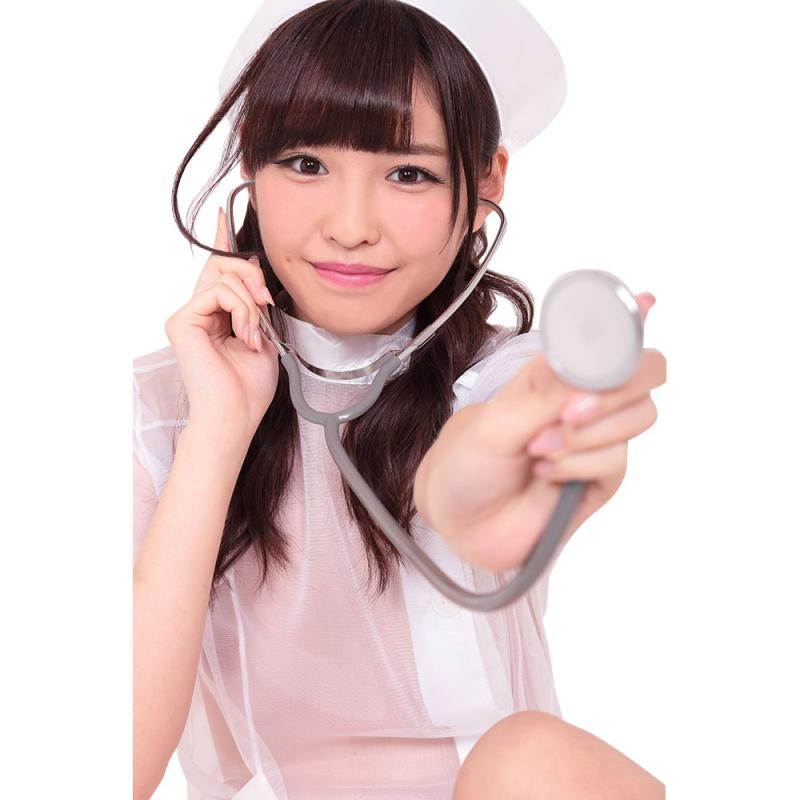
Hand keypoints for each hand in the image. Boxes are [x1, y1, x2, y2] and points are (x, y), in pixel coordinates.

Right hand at [164, 208, 279, 438]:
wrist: (235, 415)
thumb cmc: (249, 388)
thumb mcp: (262, 337)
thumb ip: (256, 306)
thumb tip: (255, 273)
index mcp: (216, 316)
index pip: (218, 271)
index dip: (221, 242)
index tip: (225, 215)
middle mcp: (198, 312)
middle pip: (223, 265)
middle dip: (252, 275)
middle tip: (267, 303)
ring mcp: (187, 316)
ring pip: (225, 277)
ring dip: (251, 303)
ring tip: (255, 334)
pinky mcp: (181, 320)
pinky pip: (218, 291)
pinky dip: (241, 310)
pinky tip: (245, 335)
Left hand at [414, 294, 665, 570]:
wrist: (457, 522)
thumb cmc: (465, 463)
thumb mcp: (494, 423)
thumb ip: (545, 397)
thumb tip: (593, 370)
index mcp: (554, 373)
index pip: (605, 338)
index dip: (630, 319)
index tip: (646, 303)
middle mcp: (581, 400)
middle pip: (644, 373)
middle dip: (616, 388)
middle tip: (570, 412)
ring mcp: (595, 439)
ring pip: (637, 416)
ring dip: (585, 434)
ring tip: (537, 450)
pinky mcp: (599, 478)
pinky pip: (617, 461)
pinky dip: (578, 465)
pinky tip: (545, 474)